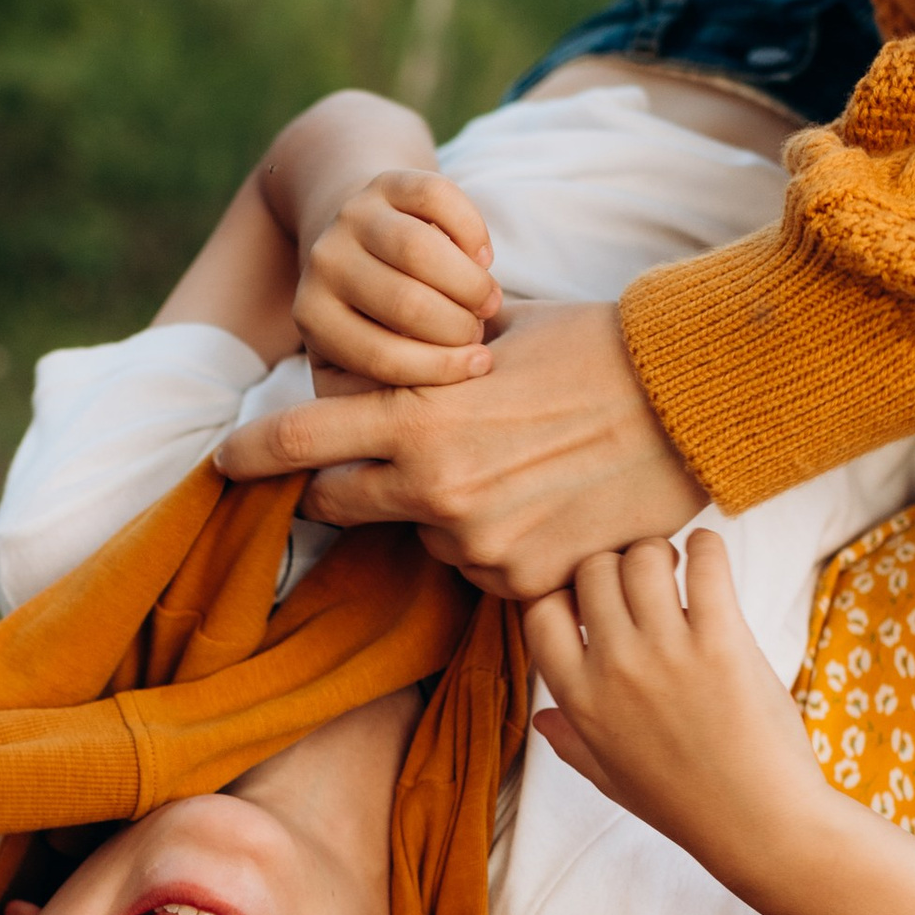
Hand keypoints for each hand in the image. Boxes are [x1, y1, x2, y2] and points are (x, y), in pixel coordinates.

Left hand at [214, 300, 702, 597]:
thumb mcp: (493, 332)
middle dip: (341, 487)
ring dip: (437, 512)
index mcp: (415, 416)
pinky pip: (481, 571)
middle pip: (337, 505)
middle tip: (373, 466)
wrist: (690, 401)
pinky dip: (496, 545)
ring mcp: (478, 542)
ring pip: (420, 538)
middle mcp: (434, 488)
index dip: (250, 453)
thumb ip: (423, 358)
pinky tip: (544, 505)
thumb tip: (376, 364)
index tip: (224, 459)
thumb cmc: (595, 348)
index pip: (298, 441)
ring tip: (507, 469)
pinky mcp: (524, 582)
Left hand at [294, 169, 499, 388]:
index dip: (440, 367)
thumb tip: (418, 437)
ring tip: (489, 303)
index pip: (379, 357)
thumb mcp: (366, 369)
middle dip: (458, 326)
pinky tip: (483, 256)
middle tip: (482, 334)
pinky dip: (471, 230)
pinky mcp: (388, 181)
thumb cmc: (381, 324)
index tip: (478, 369)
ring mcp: (353, 217)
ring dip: (470, 282)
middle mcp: (323, 264)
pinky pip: (439, 198)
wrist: (364, 236)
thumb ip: (382, 403)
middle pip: (405, 303)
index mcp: (315, 321)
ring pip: (420, 251)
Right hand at [523, 530, 833, 902]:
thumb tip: (543, 720)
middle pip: (591, 572)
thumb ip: (574, 745)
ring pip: (641, 557)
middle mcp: (614, 669)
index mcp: (580, 701)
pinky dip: (705, 547)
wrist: (760, 826)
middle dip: (615, 565)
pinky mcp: (722, 641)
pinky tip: (707, 555)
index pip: (540, 612)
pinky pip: (705, 562)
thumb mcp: (614, 780)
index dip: (563, 595)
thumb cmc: (689, 805)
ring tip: (677, 567)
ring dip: (658, 551)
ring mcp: (667, 652)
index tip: (593, 600)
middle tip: (644, 577)